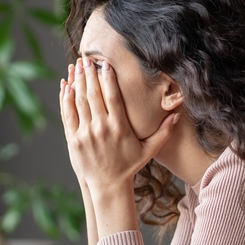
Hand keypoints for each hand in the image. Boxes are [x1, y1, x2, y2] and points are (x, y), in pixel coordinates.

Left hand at [59, 57, 177, 195]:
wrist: (107, 186)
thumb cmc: (129, 166)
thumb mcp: (149, 150)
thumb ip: (163, 132)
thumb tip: (178, 114)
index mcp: (120, 127)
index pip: (113, 97)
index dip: (108, 78)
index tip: (105, 64)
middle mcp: (101, 128)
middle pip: (94, 95)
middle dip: (89, 74)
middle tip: (86, 58)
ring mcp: (86, 134)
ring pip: (79, 101)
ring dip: (76, 81)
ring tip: (76, 66)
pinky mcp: (73, 139)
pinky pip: (68, 114)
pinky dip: (66, 99)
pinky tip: (66, 85)